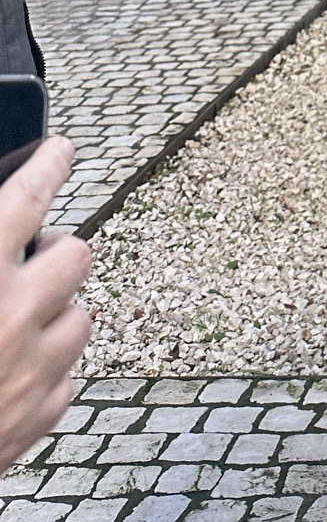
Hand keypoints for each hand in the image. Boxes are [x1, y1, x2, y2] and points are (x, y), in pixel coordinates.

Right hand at [0, 138, 92, 469]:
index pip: (30, 192)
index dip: (49, 164)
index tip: (58, 152)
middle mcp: (14, 313)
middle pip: (75, 252)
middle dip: (52, 252)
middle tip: (26, 262)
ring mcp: (33, 367)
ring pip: (79, 315)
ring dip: (52, 313)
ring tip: (15, 321)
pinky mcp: (41, 413)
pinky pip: (65, 375)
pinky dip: (44, 371)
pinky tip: (10, 373)